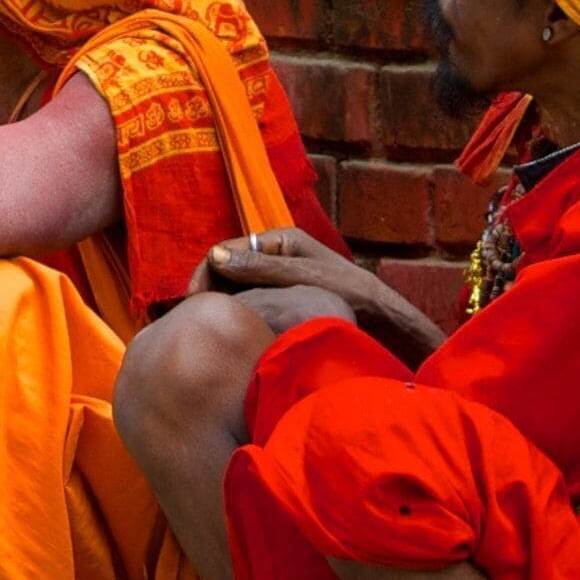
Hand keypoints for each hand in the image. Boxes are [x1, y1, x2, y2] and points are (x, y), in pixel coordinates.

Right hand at [193, 226, 447, 362]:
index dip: (204, 275)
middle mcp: (275, 257)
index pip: (224, 252)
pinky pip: (251, 309)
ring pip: (236, 293)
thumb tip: (214, 256)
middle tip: (195, 324)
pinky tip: (235, 339)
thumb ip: (262, 269)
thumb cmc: (353, 296)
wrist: (387, 326)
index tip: (192, 304)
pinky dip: (239, 321)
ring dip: (223, 310)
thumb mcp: (306, 280)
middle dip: (209, 294)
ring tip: (213, 334)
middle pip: (226, 272)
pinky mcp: (282, 305)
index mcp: (280, 240)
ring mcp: (278, 282)